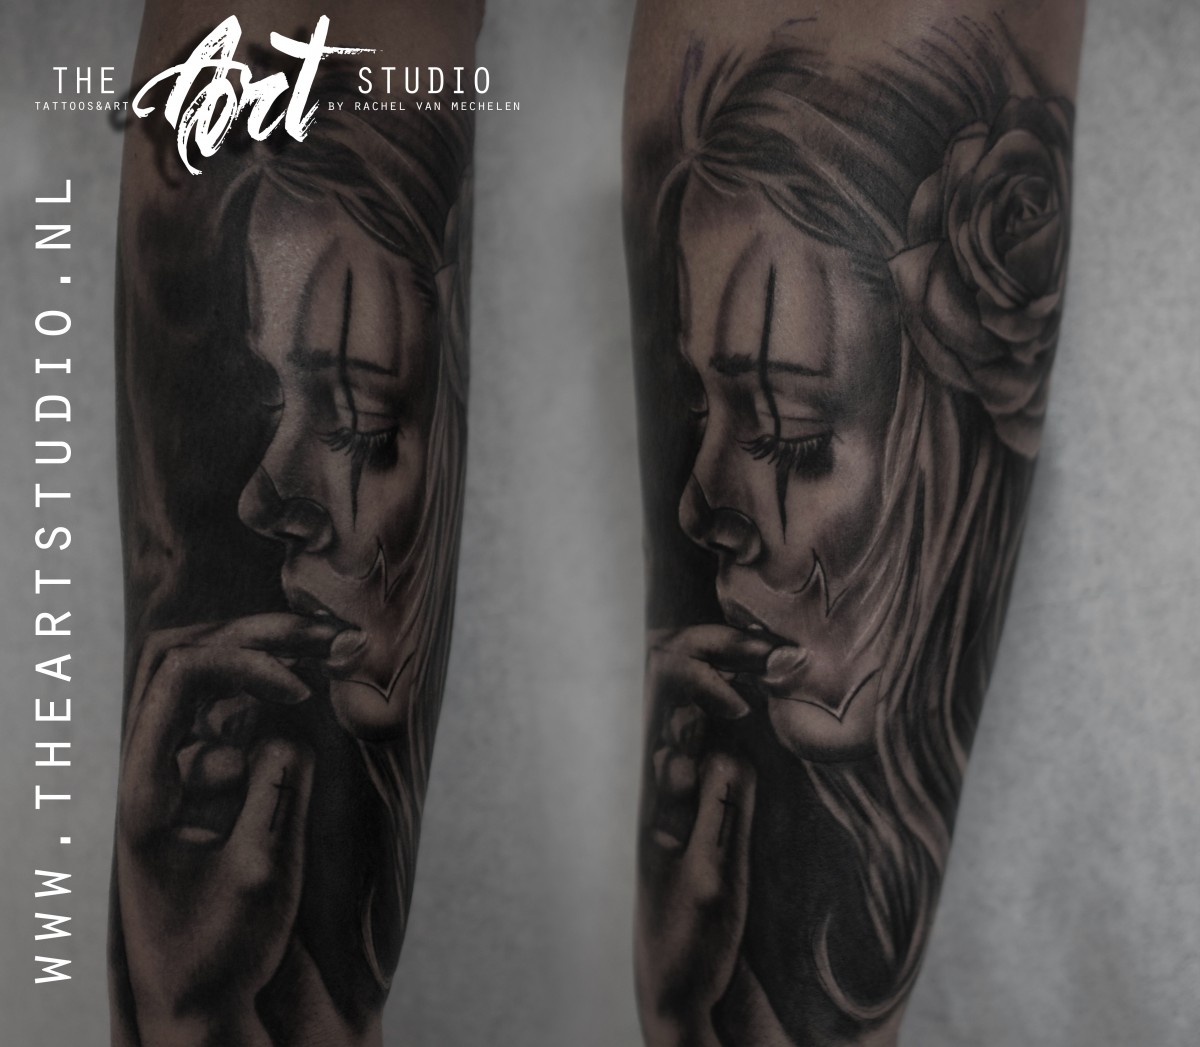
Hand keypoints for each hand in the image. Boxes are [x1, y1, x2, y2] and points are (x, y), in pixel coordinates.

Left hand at [116, 614, 337, 1042]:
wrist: (200, 1000)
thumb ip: (276, 792)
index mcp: (147, 786)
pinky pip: (237, 714)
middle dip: (259, 636)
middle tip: (331, 636)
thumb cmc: (221, 948)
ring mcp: (181, 767)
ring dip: (272, 654)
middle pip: (188, 655)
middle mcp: (156, 764)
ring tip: (341, 648)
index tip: (300, 693)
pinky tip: (326, 686)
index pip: (180, 678)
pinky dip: (278, 691)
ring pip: (213, 677)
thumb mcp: (259, 875)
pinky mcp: (210, 778)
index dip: (244, 664)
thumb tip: (291, 728)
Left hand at [637, 627, 766, 1045]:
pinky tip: (790, 697)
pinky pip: (729, 728)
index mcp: (659, 779)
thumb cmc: (689, 938)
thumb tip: (729, 750)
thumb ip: (721, 816)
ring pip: (706, 689)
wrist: (677, 982)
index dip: (704, 674)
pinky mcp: (718, 791)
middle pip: (681, 665)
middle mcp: (671, 764)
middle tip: (783, 654)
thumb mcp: (710, 883)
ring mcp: (695, 773)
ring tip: (792, 666)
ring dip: (745, 667)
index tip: (743, 705)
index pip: (665, 687)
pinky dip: (756, 700)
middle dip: (728, 646)